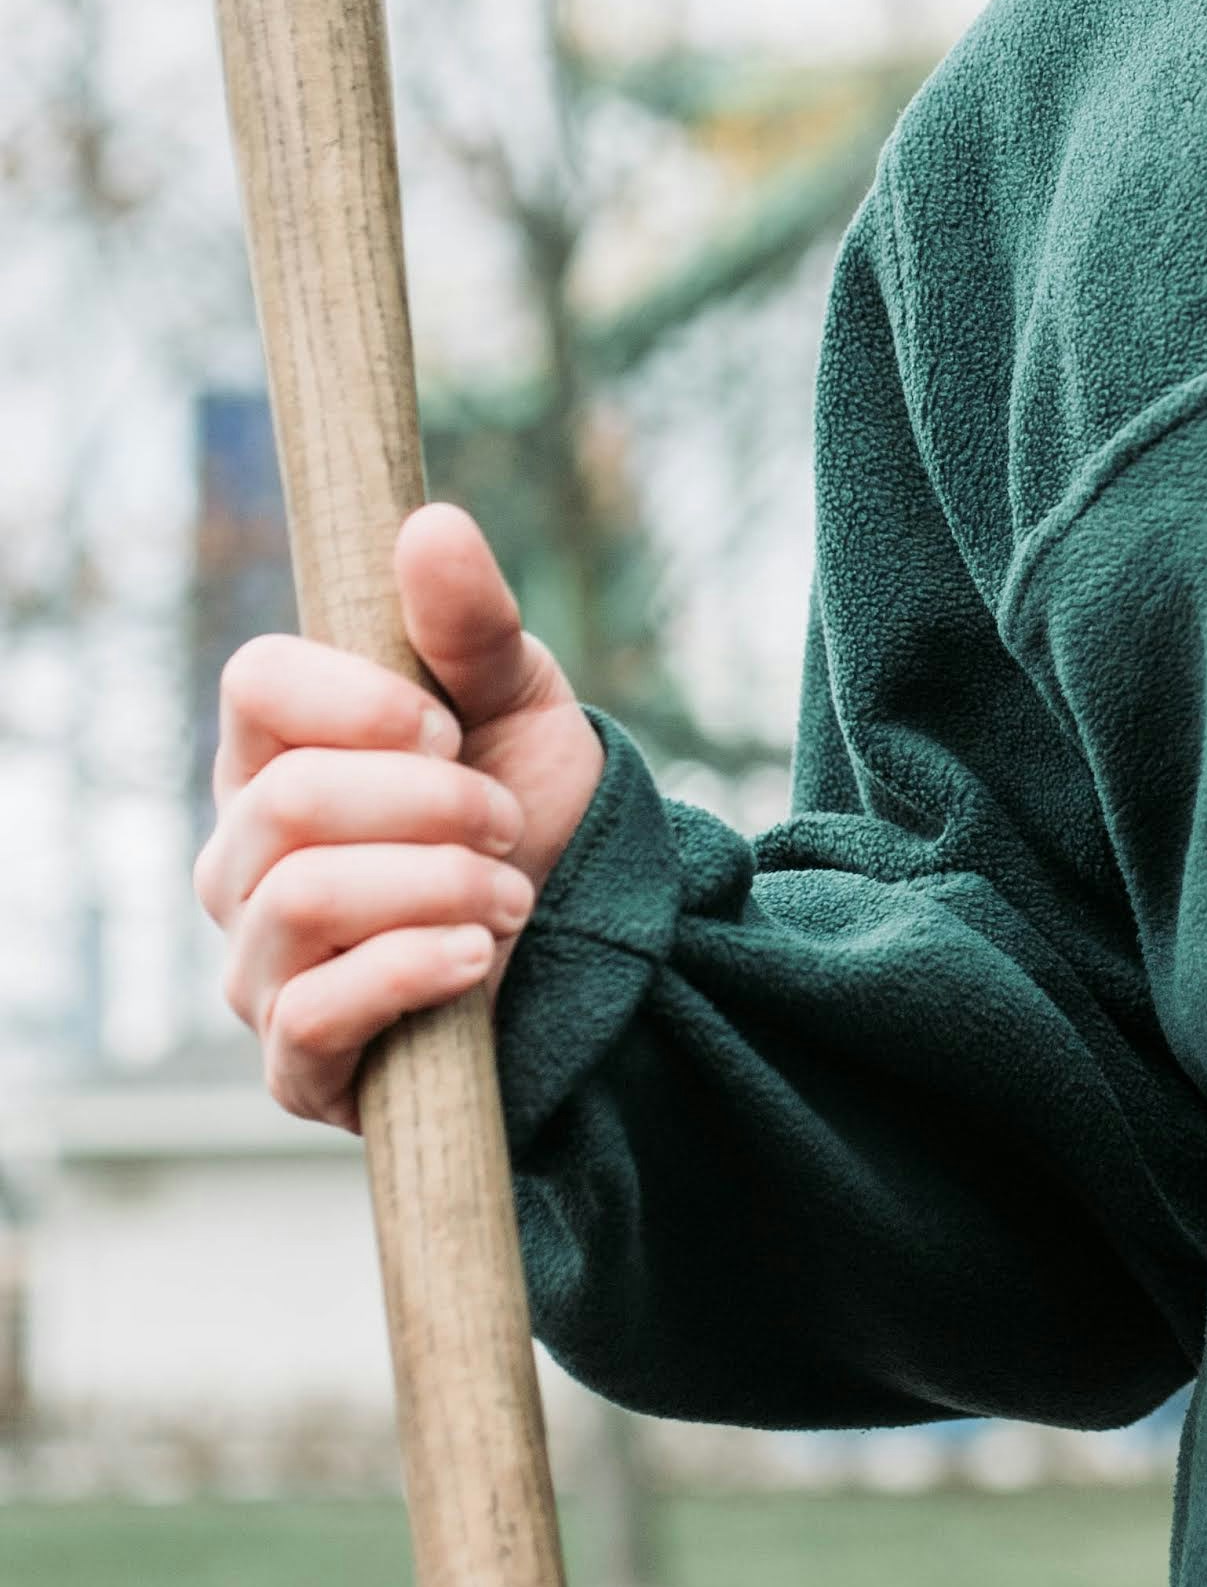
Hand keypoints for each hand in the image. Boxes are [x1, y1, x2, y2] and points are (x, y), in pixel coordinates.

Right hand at [196, 505, 602, 1132]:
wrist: (584, 946)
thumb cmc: (527, 809)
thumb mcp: (523, 701)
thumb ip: (474, 623)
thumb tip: (429, 524)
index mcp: (276, 755)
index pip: (256, 684)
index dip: (359, 698)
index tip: (447, 728)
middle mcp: (242, 859)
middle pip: (291, 798)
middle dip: (433, 805)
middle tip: (507, 824)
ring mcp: (256, 964)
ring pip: (303, 898)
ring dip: (439, 887)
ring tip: (509, 894)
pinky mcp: (294, 1063)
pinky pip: (313, 1014)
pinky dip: (415, 972)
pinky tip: (480, 958)